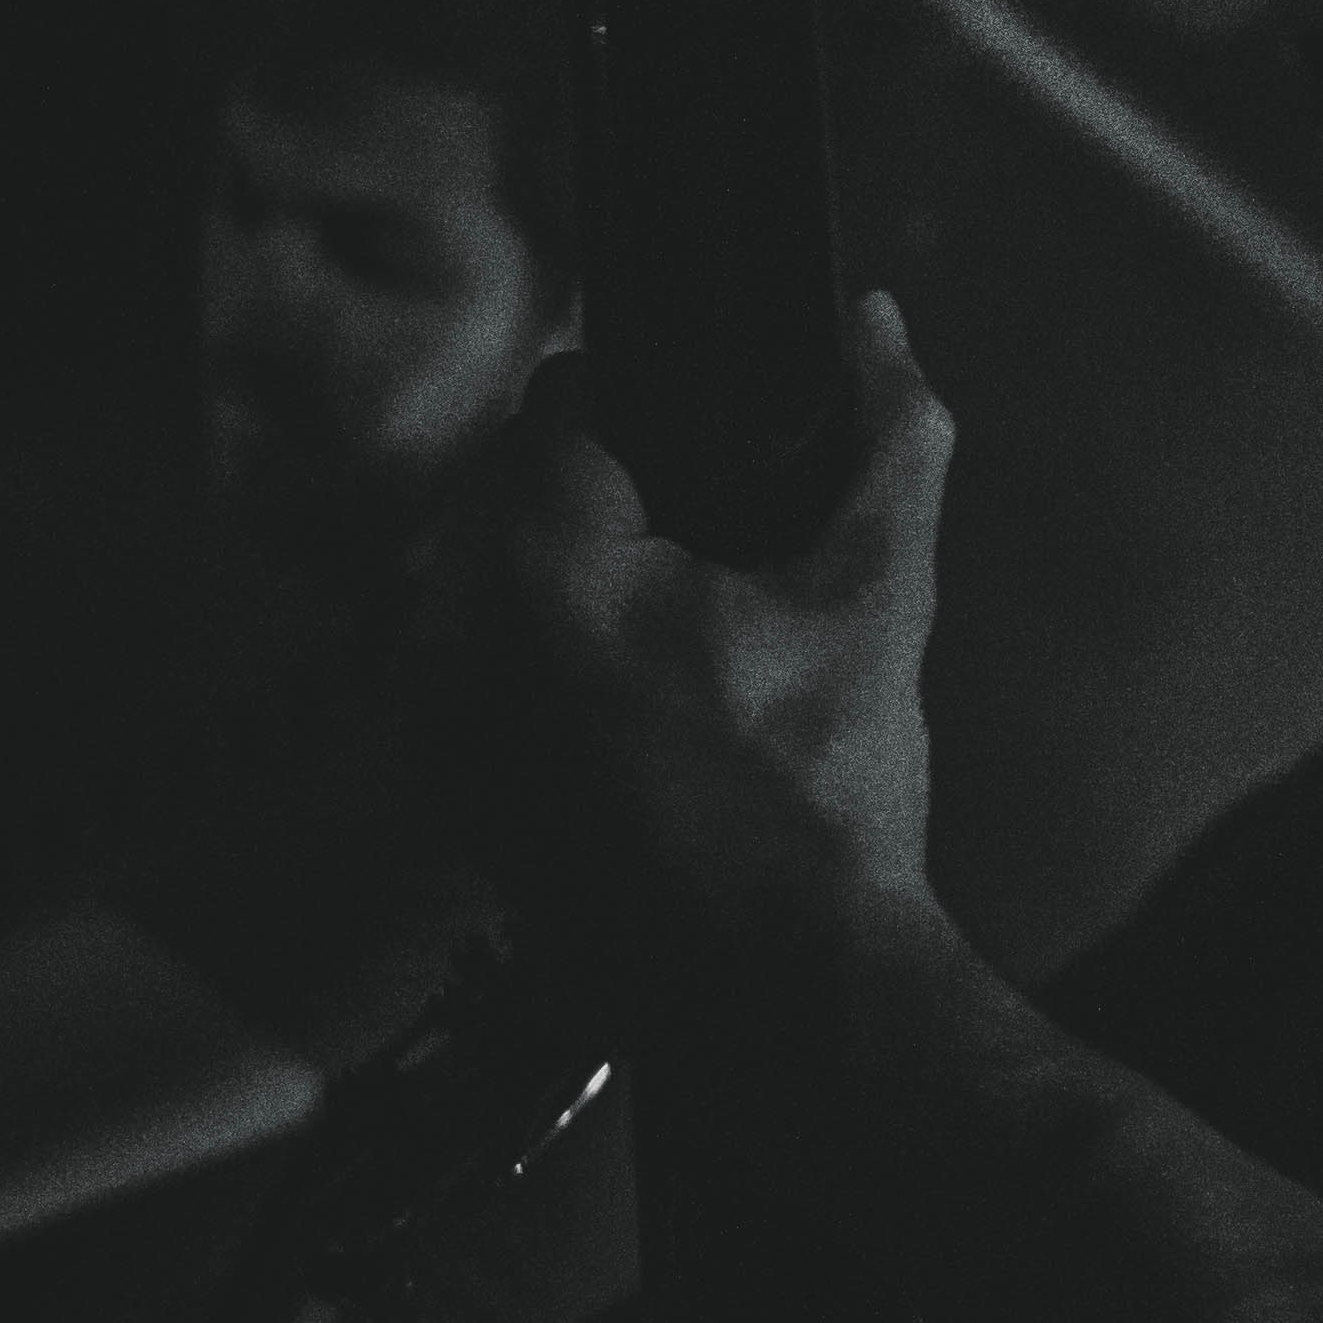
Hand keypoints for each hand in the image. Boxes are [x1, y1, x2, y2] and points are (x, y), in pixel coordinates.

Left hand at [468, 290, 952, 952]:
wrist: (783, 999)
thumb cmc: (824, 803)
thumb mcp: (875, 601)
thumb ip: (886, 443)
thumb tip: (881, 323)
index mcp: (542, 574)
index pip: (562, 406)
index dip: (652, 398)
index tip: (719, 434)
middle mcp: (453, 644)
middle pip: (517, 494)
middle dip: (612, 494)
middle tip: (720, 535)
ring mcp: (436, 732)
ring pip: (492, 584)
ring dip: (575, 579)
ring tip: (690, 627)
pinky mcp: (449, 798)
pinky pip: (483, 675)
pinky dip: (549, 666)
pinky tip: (649, 710)